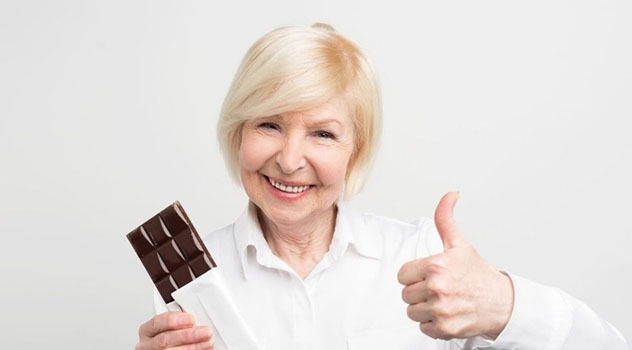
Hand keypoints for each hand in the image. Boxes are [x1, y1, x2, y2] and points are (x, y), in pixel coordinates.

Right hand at [136, 311, 213, 349]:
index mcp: (148, 331)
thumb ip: (179, 322)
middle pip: (165, 339)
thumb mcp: (170, 327)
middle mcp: (147, 345)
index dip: (175, 320)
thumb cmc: (170, 338)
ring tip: (207, 343)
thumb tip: (198, 318)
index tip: (191, 319)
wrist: (170, 347)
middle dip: (187, 335)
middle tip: (205, 332)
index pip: (157, 322)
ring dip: (192, 347)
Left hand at [397, 192, 513, 339]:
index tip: (429, 275)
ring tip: (443, 301)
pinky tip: (447, 313)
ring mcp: (441, 310)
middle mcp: (437, 288)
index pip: (403, 275)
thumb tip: (449, 195)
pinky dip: (433, 323)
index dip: (415, 275)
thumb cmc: (479, 275)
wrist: (502, 303)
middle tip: (439, 288)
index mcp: (436, 266)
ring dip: (425, 308)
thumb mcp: (460, 244)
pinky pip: (423, 327)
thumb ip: (445, 219)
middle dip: (420, 291)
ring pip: (412, 311)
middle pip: (406, 294)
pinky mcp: (445, 329)